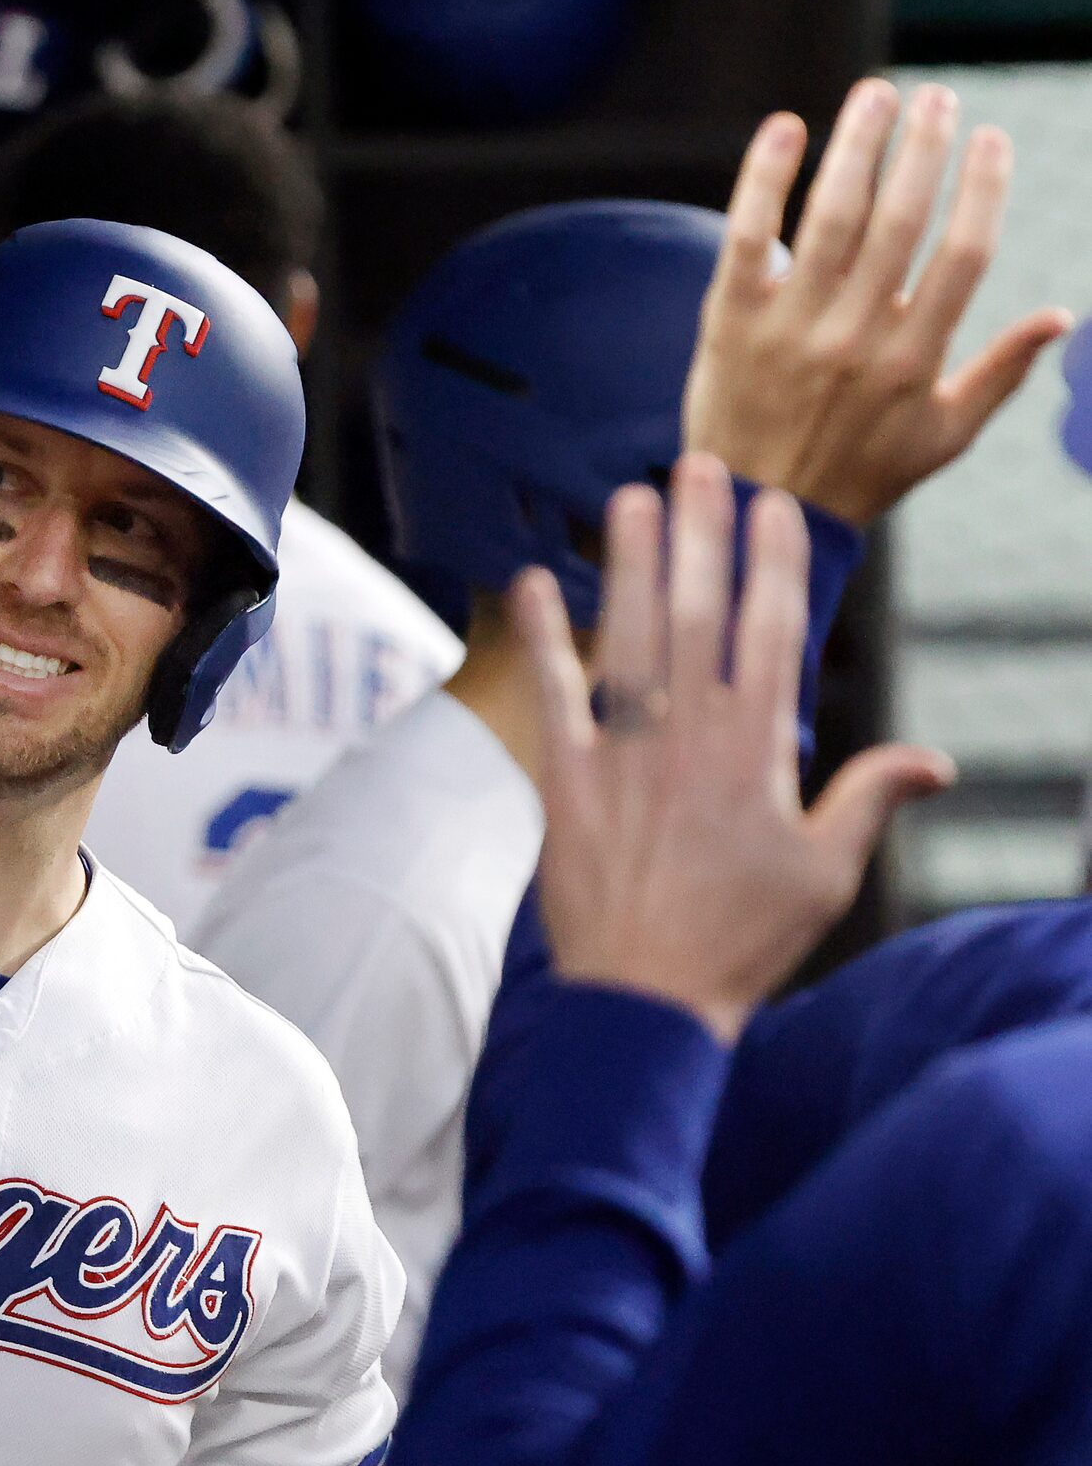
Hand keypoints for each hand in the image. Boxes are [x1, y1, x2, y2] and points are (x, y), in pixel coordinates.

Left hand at [517, 455, 952, 1041]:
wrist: (647, 999)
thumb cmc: (742, 940)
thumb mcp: (825, 873)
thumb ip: (870, 798)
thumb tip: (933, 760)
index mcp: (760, 753)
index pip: (773, 634)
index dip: (774, 563)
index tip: (775, 508)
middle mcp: (691, 739)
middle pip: (699, 614)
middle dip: (702, 534)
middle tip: (698, 466)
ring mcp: (625, 756)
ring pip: (630, 638)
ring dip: (631, 563)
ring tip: (630, 497)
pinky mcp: (566, 780)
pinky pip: (552, 694)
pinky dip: (542, 638)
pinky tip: (533, 580)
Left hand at [683, 79, 1071, 527]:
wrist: (754, 511)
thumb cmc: (857, 472)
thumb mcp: (942, 437)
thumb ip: (1001, 374)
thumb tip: (1061, 317)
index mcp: (913, 360)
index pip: (963, 255)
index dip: (981, 188)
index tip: (988, 138)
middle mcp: (853, 338)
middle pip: (900, 222)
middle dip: (923, 148)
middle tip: (936, 99)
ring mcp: (788, 329)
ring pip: (830, 217)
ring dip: (858, 145)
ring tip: (877, 95)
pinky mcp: (729, 323)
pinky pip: (746, 237)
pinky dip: (765, 178)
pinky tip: (787, 126)